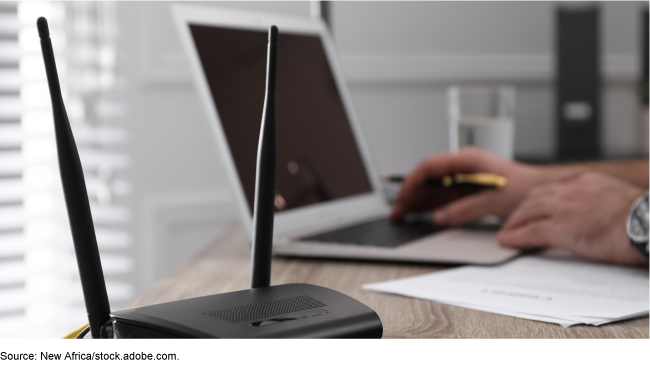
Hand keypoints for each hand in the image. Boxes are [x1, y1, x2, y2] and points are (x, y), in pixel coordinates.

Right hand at [391, 147, 551, 225]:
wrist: (547, 192)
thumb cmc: (527, 188)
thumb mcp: (494, 201)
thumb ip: (465, 210)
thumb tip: (439, 218)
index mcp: (467, 160)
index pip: (429, 167)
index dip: (412, 182)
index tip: (402, 198)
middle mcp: (463, 166)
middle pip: (427, 178)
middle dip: (410, 194)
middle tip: (397, 213)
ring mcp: (465, 177)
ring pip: (433, 187)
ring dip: (418, 201)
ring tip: (402, 216)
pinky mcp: (469, 189)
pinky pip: (443, 195)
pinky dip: (430, 205)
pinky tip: (420, 214)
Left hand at [498, 172, 647, 265]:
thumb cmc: (644, 219)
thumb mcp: (620, 200)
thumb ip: (602, 202)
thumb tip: (600, 214)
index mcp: (588, 182)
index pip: (555, 188)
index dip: (540, 198)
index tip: (533, 204)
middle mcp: (573, 190)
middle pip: (536, 197)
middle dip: (521, 208)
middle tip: (513, 218)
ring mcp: (565, 208)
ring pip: (528, 212)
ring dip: (514, 222)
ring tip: (506, 230)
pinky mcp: (561, 228)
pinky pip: (530, 231)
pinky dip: (515, 236)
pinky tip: (507, 240)